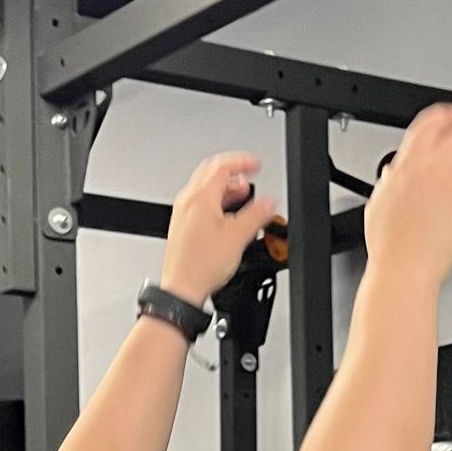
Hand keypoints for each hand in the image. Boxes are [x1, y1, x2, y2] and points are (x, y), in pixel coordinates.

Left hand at [160, 153, 283, 306]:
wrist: (182, 288)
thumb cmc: (201, 266)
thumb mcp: (237, 238)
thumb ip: (256, 216)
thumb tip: (269, 203)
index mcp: (200, 198)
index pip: (222, 166)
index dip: (242, 162)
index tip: (256, 164)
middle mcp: (188, 201)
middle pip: (211, 173)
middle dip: (233, 172)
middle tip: (250, 175)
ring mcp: (183, 213)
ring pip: (205, 188)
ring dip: (226, 187)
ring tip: (243, 194)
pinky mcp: (183, 226)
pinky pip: (200, 204)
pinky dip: (217, 201)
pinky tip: (228, 215)